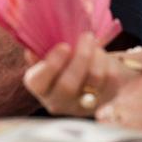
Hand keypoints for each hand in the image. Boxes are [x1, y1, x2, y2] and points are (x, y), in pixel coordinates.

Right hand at [23, 33, 140, 116]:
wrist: (92, 72)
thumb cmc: (65, 58)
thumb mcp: (51, 52)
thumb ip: (41, 49)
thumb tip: (32, 50)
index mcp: (40, 88)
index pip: (38, 82)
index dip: (51, 65)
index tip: (64, 46)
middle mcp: (58, 102)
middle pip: (67, 85)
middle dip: (79, 57)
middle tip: (86, 36)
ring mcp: (82, 105)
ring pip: (93, 80)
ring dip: (96, 55)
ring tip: (93, 40)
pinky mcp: (105, 100)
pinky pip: (110, 78)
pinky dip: (107, 61)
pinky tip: (100, 54)